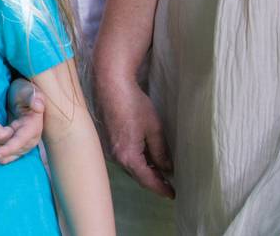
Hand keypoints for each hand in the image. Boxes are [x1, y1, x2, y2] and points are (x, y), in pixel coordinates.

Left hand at [0, 77, 42, 163]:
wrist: (24, 99)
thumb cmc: (26, 93)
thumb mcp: (30, 91)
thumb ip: (33, 97)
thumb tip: (38, 104)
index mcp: (32, 130)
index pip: (18, 142)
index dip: (7, 149)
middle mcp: (24, 142)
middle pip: (1, 144)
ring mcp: (15, 146)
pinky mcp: (6, 146)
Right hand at [95, 73, 173, 197]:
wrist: (111, 84)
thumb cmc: (133, 104)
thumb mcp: (153, 128)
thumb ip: (160, 152)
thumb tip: (166, 168)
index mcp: (128, 156)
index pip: (147, 180)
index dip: (160, 188)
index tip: (172, 194)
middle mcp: (115, 156)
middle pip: (136, 175)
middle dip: (153, 181)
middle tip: (169, 185)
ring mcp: (109, 149)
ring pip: (129, 166)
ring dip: (144, 170)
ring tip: (160, 172)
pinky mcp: (107, 140)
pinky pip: (123, 157)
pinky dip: (136, 161)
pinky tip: (145, 157)